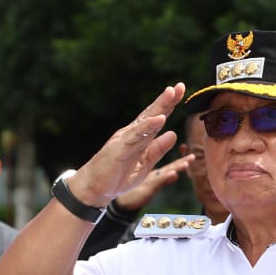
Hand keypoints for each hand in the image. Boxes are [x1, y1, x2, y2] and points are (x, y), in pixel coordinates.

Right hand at [62, 84, 185, 207]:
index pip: (157, 118)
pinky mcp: (119, 149)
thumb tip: (173, 134)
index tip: (181, 90)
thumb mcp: (145, 165)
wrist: (94, 188)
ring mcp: (125, 140)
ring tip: (170, 93)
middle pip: (152, 114)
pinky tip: (158, 119)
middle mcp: (133, 134)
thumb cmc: (118, 176)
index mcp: (140, 138)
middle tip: (179, 86)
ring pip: (145, 121)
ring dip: (159, 107)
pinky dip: (147, 127)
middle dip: (167, 100)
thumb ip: (158, 150)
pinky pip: (135, 136)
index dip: (169, 105)